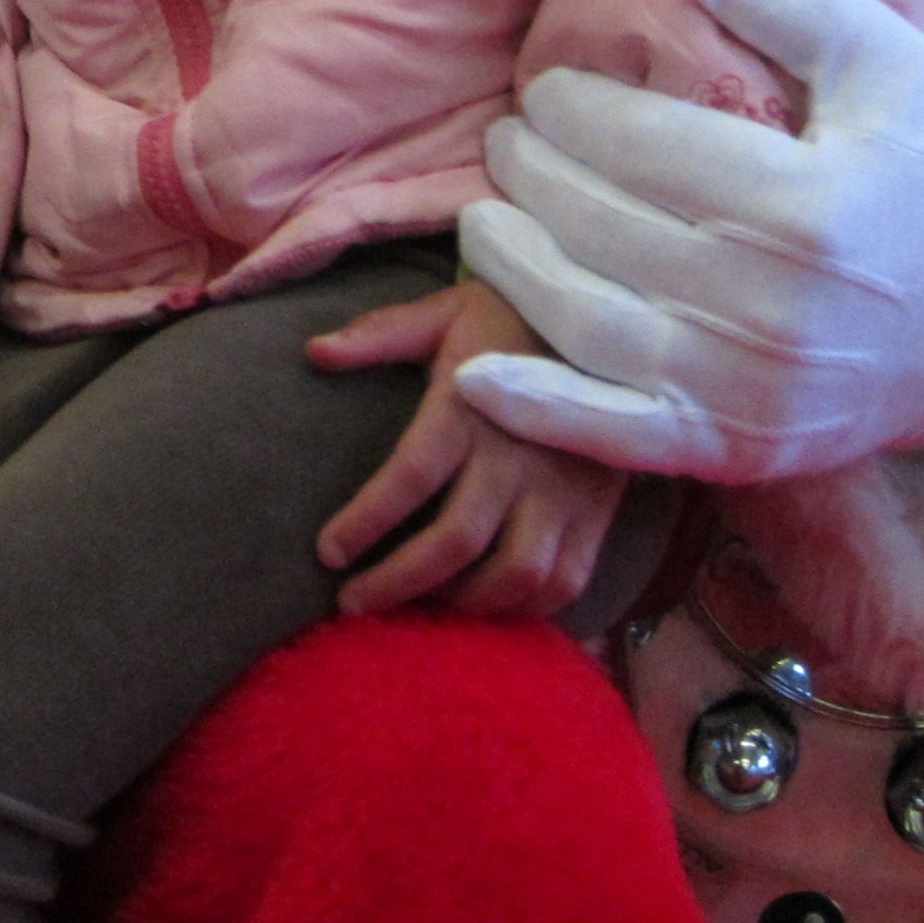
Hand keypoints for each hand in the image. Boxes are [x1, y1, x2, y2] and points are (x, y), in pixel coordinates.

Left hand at [309, 280, 628, 616]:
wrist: (608, 324)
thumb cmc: (509, 320)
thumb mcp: (442, 313)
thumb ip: (380, 334)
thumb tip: (315, 352)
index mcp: (469, 408)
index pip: (408, 477)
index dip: (365, 522)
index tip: (327, 553)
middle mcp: (517, 457)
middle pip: (455, 542)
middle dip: (398, 582)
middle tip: (354, 604)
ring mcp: (564, 490)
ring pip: (515, 576)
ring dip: (462, 603)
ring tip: (422, 606)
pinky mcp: (599, 511)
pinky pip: (566, 581)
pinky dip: (525, 609)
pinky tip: (487, 607)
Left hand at [452, 0, 923, 482]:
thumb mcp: (893, 73)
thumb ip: (797, 7)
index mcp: (807, 207)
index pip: (645, 146)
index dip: (574, 111)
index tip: (546, 90)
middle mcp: (771, 307)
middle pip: (601, 225)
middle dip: (533, 174)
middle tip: (505, 142)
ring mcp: (748, 390)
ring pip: (586, 318)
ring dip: (512, 264)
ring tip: (480, 217)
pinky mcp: (732, 450)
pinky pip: (615, 434)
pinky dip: (539, 409)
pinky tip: (473, 377)